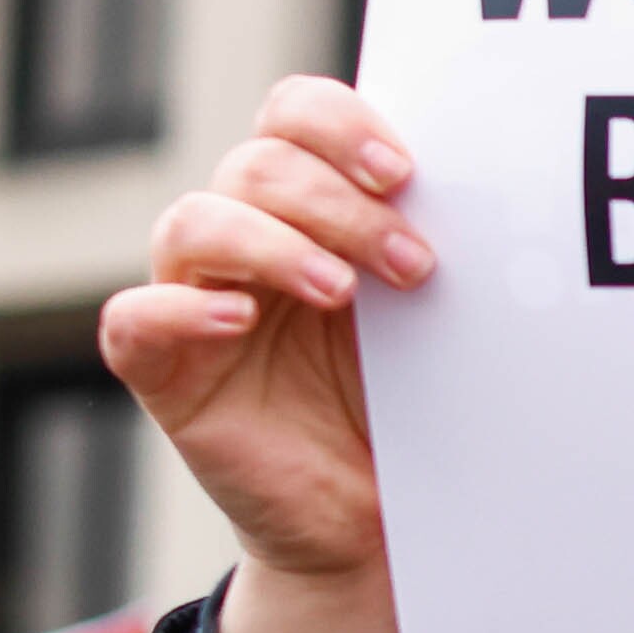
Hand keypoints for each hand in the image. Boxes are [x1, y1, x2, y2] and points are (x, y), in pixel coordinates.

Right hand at [99, 77, 430, 632]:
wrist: (375, 518)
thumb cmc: (406, 402)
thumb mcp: (433, 318)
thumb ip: (435, 247)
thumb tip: (500, 192)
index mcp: (307, 204)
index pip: (293, 114)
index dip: (338, 123)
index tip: (404, 170)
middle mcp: (242, 238)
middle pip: (254, 163)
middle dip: (337, 202)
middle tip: (412, 262)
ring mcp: (193, 301)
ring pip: (192, 223)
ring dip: (273, 243)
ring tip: (343, 293)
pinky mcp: (162, 371)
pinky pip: (133, 319)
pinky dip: (180, 310)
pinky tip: (239, 321)